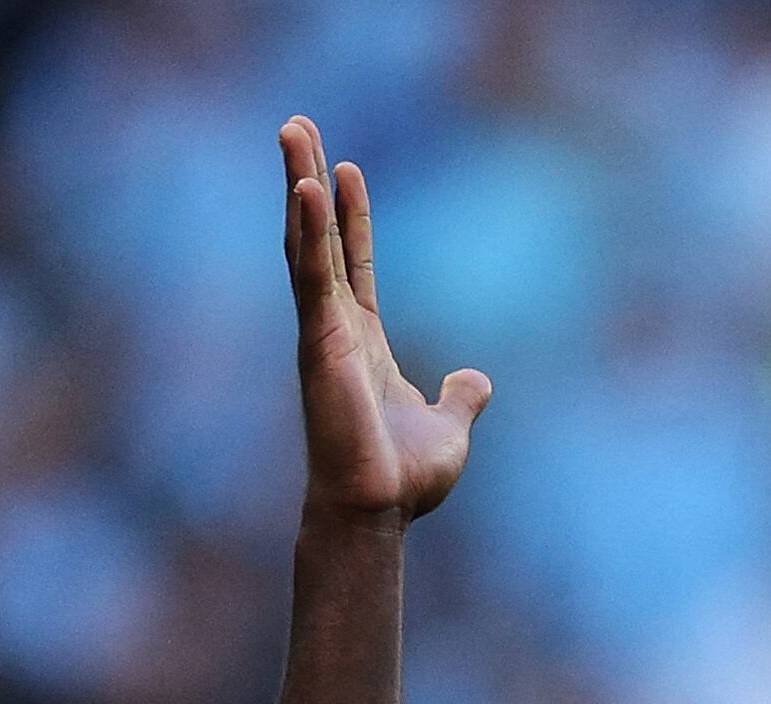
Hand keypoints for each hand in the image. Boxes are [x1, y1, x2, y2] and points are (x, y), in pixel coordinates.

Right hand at [281, 116, 488, 525]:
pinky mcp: (317, 340)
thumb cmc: (402, 479)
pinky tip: (302, 186)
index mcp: (362, 342)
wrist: (376, 511)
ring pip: (306, 243)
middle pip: (318, 238)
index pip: (354, 263)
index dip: (350, 217)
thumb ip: (462, 400)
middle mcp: (335, 328)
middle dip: (307, 179)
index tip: (345, 170)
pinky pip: (311, 274)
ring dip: (297, 184)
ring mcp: (322, 331)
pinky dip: (306, 230)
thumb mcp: (449, 429)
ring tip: (292, 129)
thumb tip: (478, 380)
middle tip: (296, 125)